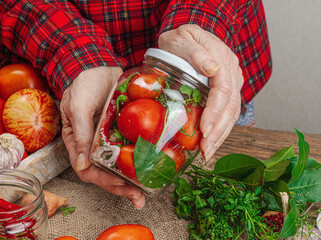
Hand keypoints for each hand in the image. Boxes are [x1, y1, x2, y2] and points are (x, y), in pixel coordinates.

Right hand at [60, 66, 144, 208]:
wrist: (101, 66)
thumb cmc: (85, 83)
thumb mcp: (78, 106)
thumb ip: (81, 134)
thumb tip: (82, 164)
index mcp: (78, 142)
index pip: (87, 170)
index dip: (103, 180)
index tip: (120, 183)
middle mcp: (93, 146)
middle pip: (105, 175)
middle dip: (121, 188)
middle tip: (138, 199)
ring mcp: (109, 140)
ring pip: (119, 167)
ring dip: (130, 182)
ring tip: (145, 194)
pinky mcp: (122, 133)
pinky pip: (130, 151)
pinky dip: (138, 162)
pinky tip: (151, 170)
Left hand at [158, 24, 243, 161]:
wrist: (187, 36)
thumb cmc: (180, 39)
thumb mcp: (182, 39)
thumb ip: (196, 53)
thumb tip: (213, 69)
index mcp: (221, 58)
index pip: (223, 89)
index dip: (215, 112)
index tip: (204, 129)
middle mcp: (231, 71)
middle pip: (231, 105)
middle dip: (219, 130)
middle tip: (206, 150)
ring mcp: (232, 80)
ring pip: (233, 111)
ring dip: (221, 134)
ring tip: (208, 152)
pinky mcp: (228, 88)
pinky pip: (228, 110)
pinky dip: (221, 127)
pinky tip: (212, 140)